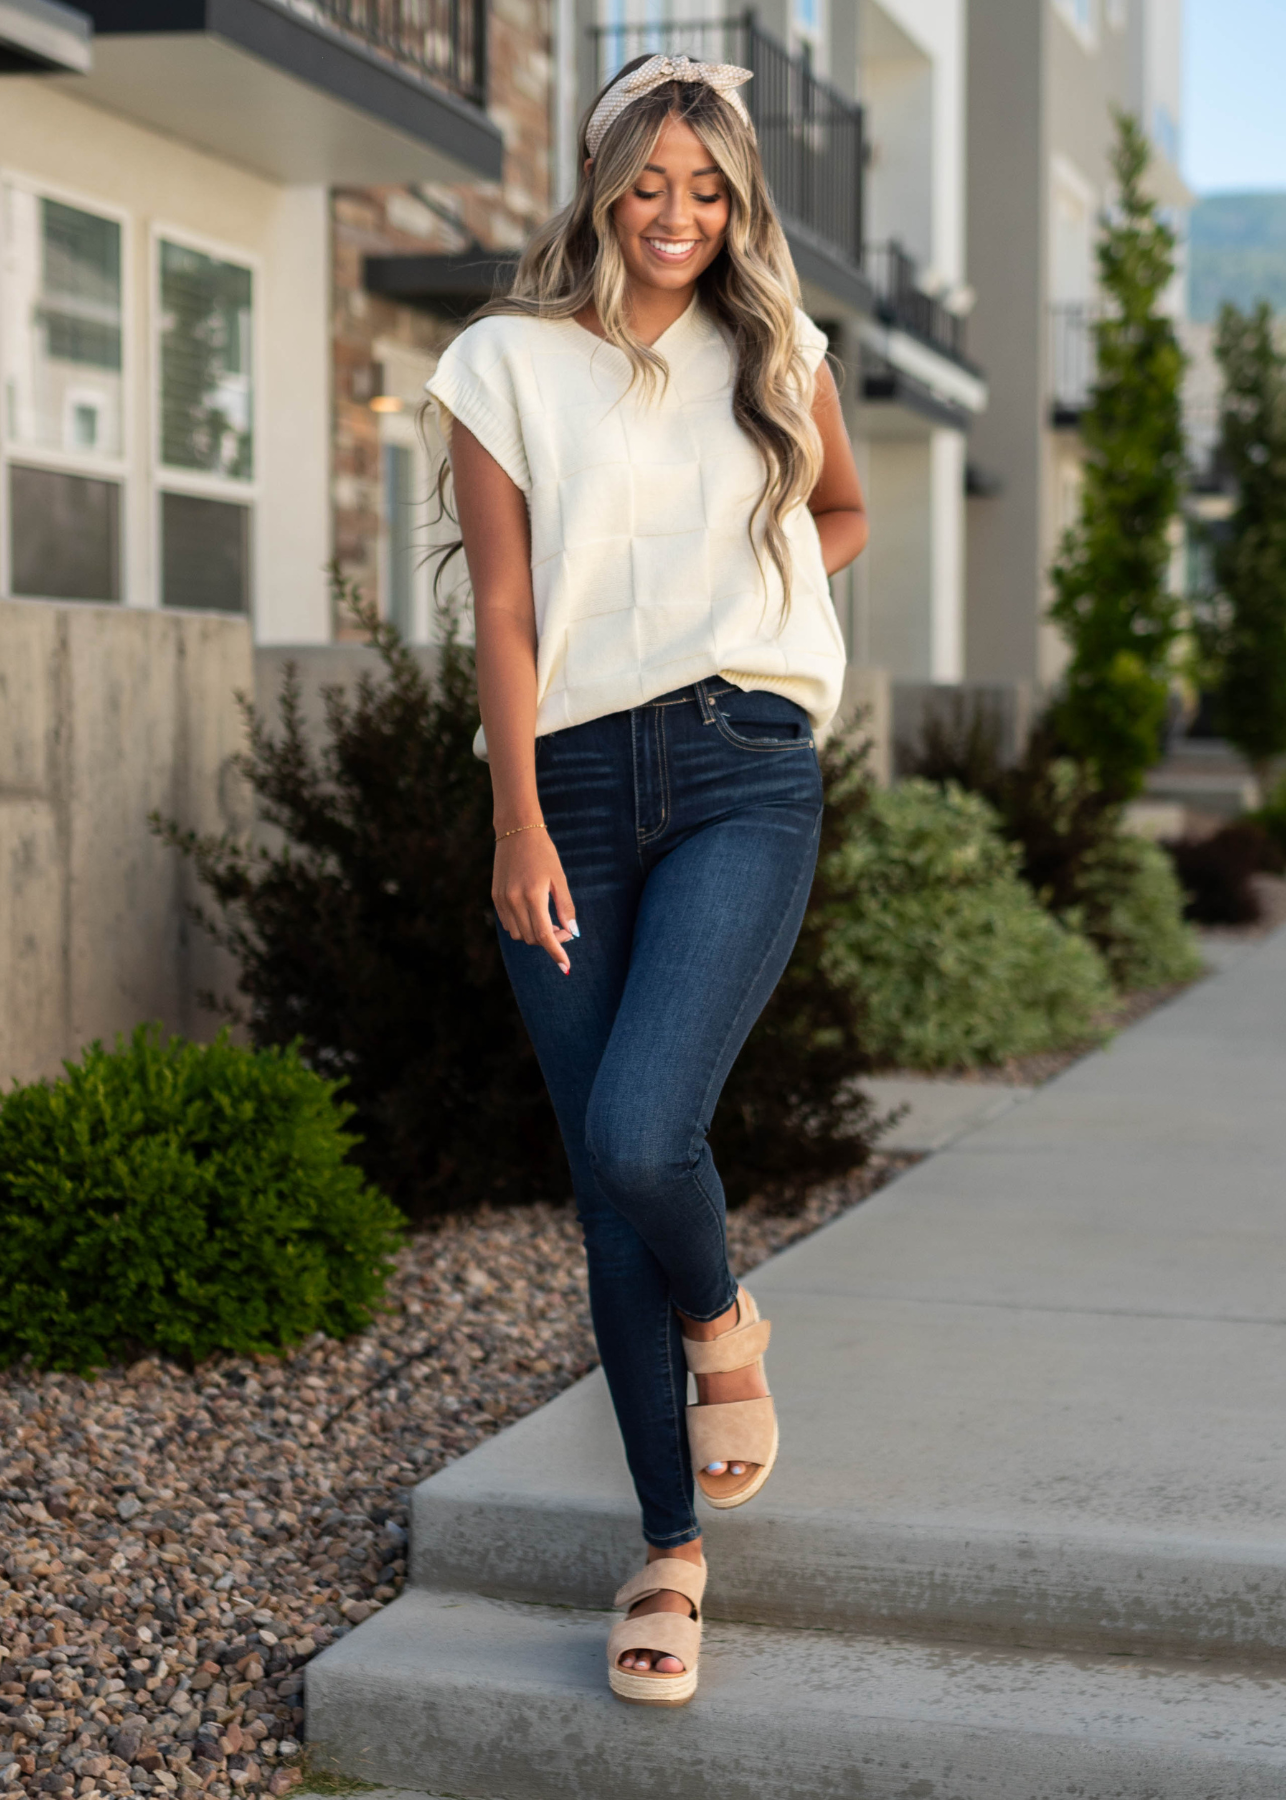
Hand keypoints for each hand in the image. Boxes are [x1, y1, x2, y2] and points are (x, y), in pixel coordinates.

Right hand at [493, 829, 577, 972]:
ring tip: (549, 920)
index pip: (545, 935)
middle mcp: (514, 901)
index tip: (566, 967)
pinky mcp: (495, 897)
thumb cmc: (543, 852)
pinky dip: (522, 926)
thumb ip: (566, 907)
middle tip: (564, 928)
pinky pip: (509, 924)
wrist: (516, 831)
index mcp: (532, 896)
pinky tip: (533, 913)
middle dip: (550, 940)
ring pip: (519, 935)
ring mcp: (502, 900)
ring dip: (535, 935)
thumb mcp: (560, 878)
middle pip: (532, 938)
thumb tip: (573, 933)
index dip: (556, 952)